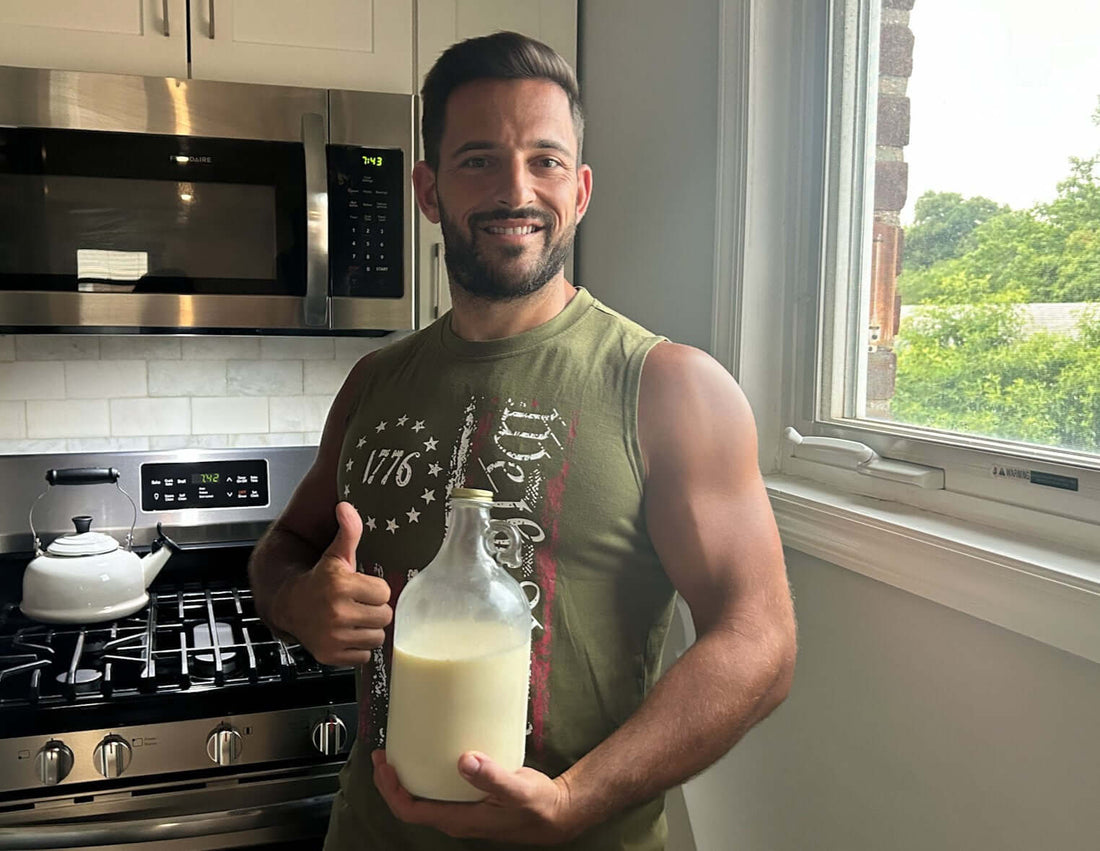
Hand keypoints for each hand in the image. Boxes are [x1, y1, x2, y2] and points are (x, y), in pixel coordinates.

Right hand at [274, 502, 391, 665]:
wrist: (289, 605)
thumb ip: (348, 531)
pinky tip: (347, 634)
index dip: (375, 590)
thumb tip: (347, 506)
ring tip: (354, 619)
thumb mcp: (335, 554)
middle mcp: (336, 612)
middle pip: (384, 616)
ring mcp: (333, 636)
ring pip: (377, 637)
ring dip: (369, 629)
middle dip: (375, 610)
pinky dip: (358, 648)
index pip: (384, 592)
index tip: (362, 588)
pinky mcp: (330, 655)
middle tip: (360, 604)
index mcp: (340, 584)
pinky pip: (363, 655)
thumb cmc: (318, 579)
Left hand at [371, 749, 583, 844]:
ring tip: (399, 752)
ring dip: (405, 778)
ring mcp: (461, 811)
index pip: (410, 810)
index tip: (386, 765)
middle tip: (383, 754)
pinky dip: (425, 774)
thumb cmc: (538, 806)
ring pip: (421, 798)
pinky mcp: (469, 801)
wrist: (556, 814)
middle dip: (390, 782)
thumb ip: (492, 777)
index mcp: (459, 819)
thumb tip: (465, 760)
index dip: (391, 790)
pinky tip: (430, 755)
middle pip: (409, 805)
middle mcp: (455, 818)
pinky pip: (436, 791)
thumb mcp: (517, 790)